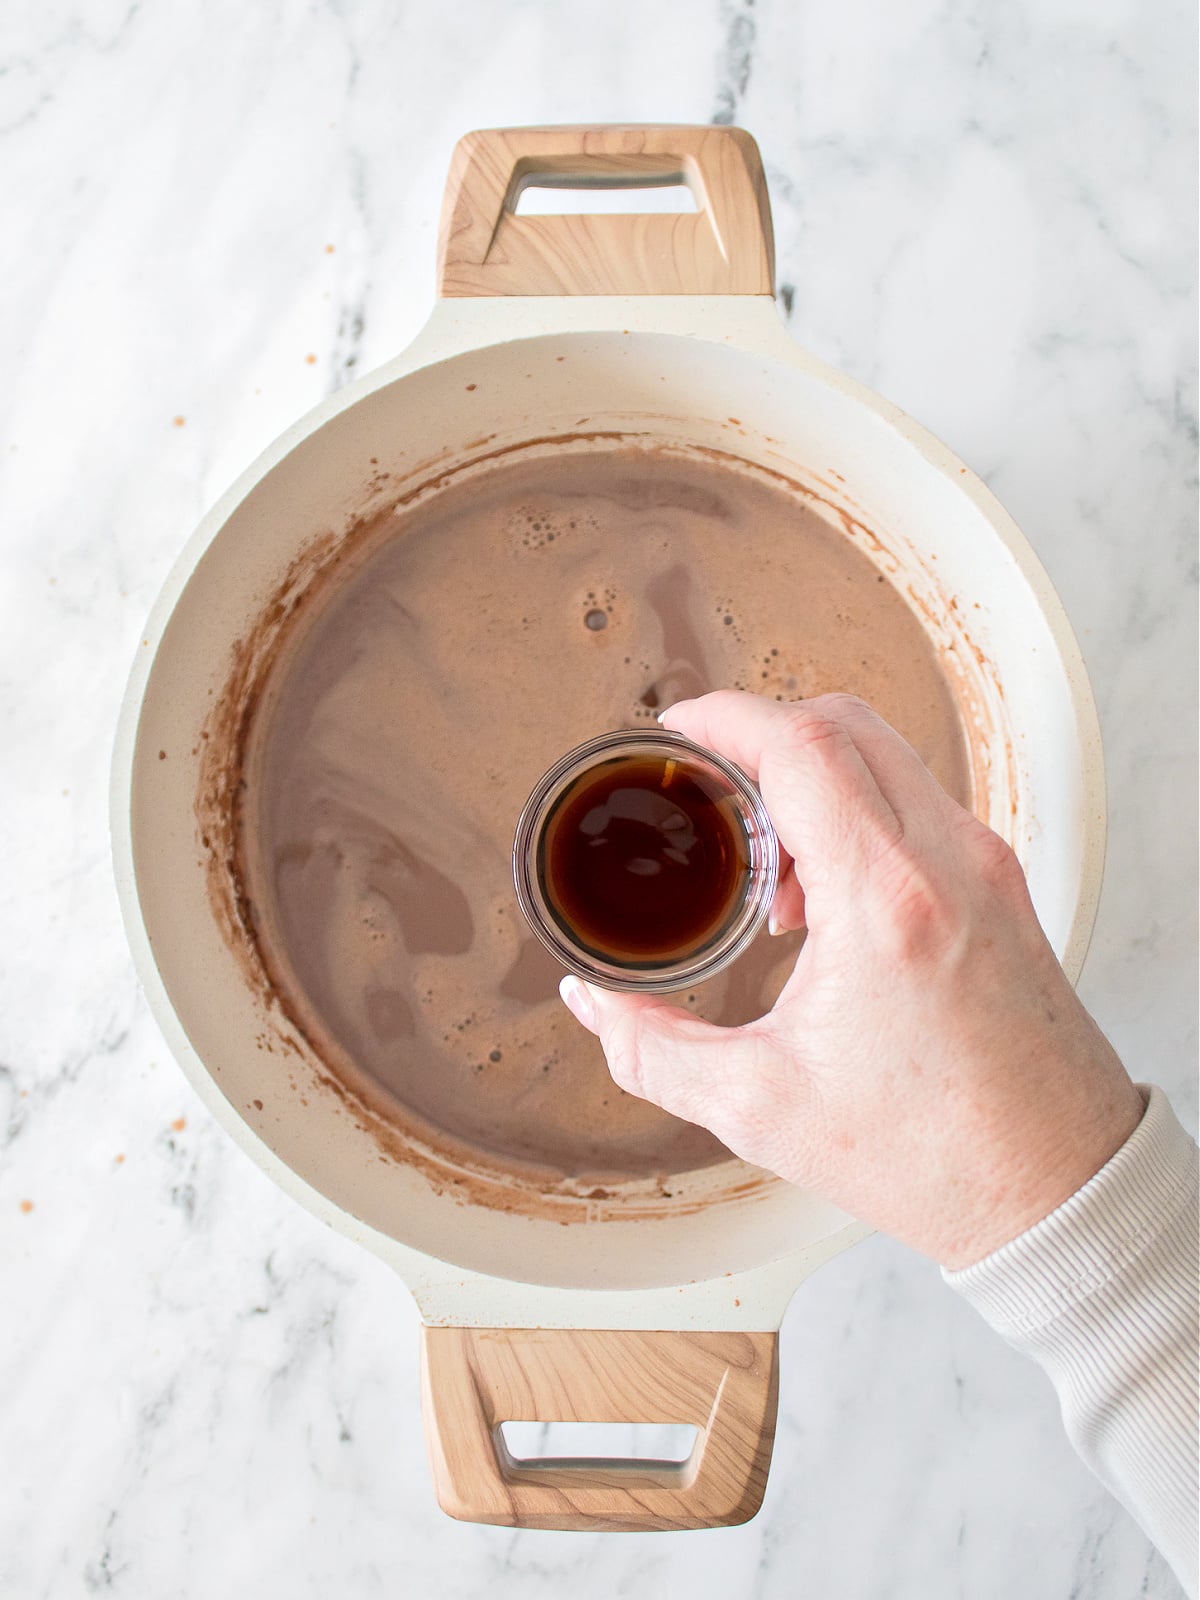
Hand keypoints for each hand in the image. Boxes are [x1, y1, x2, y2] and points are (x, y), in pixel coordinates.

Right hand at [559, 691, 1144, 1268]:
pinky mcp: (1003, 887)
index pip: (801, 744)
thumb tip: (592, 1002)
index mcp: (884, 900)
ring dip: (812, 777)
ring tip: (766, 867)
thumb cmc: (931, 1155)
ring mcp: (986, 867)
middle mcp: (947, 861)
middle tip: (706, 785)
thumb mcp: (759, 1106)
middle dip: (760, 736)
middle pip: (844, 724)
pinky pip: (919, 802)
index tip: (676, 731)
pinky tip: (824, 896)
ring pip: (888, 755)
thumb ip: (651, 1048)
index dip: (725, 718)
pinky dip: (859, 811)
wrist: (1058, 1189)